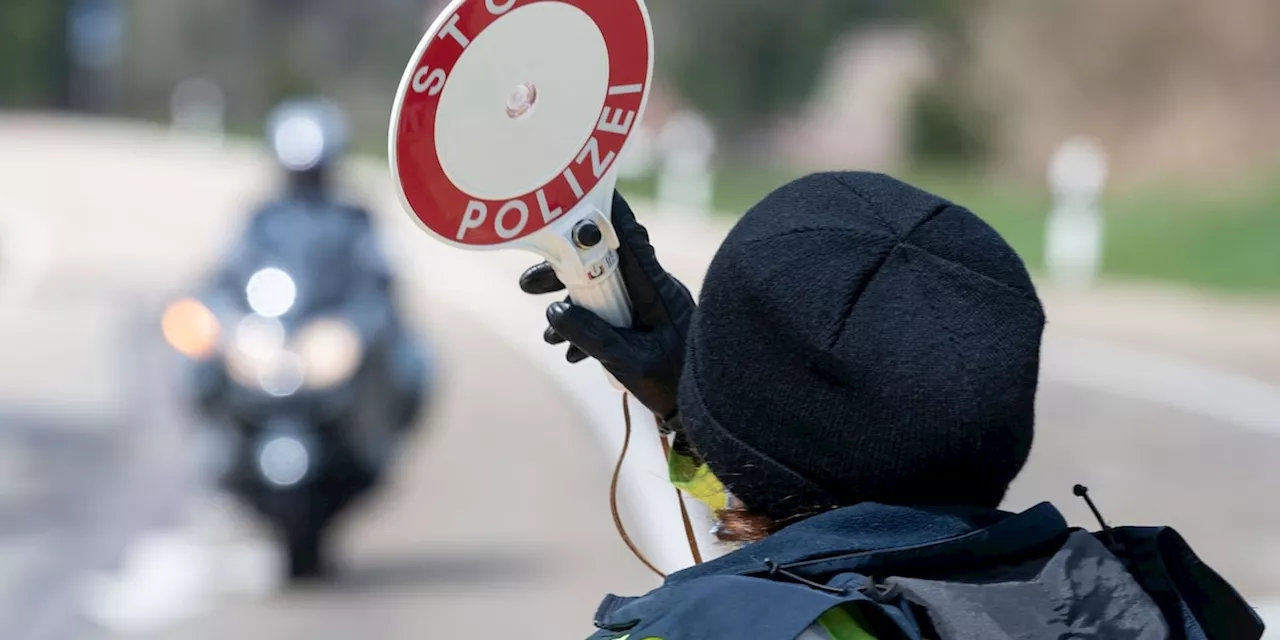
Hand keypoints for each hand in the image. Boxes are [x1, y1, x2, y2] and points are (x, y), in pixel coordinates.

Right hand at [519, 191, 694, 418]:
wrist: (705, 409)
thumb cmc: (675, 383)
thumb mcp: (627, 361)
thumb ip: (591, 336)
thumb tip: (554, 310)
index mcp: (655, 289)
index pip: (627, 238)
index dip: (602, 211)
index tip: (576, 189)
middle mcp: (652, 288)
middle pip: (601, 263)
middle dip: (562, 272)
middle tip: (527, 285)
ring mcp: (648, 305)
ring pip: (601, 290)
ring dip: (570, 307)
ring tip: (547, 337)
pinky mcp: (645, 321)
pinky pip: (609, 313)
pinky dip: (586, 328)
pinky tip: (570, 353)